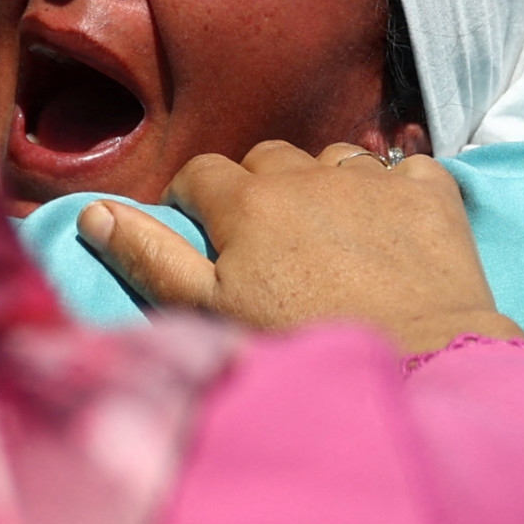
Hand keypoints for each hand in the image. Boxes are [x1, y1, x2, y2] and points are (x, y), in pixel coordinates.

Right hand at [77, 141, 523, 359]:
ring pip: (334, 159)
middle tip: (270, 246)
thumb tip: (93, 212)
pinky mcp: (430, 195)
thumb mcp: (211, 312)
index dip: (197, 203)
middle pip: (268, 160)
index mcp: (247, 200)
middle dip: (260, 190)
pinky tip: (389, 229)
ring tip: (331, 239)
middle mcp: (308, 173)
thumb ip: (150, 257)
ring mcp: (374, 179)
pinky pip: (405, 168)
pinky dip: (393, 190)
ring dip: (325, 186)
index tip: (207, 236)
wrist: (420, 364)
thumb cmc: (301, 345)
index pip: (202, 174)